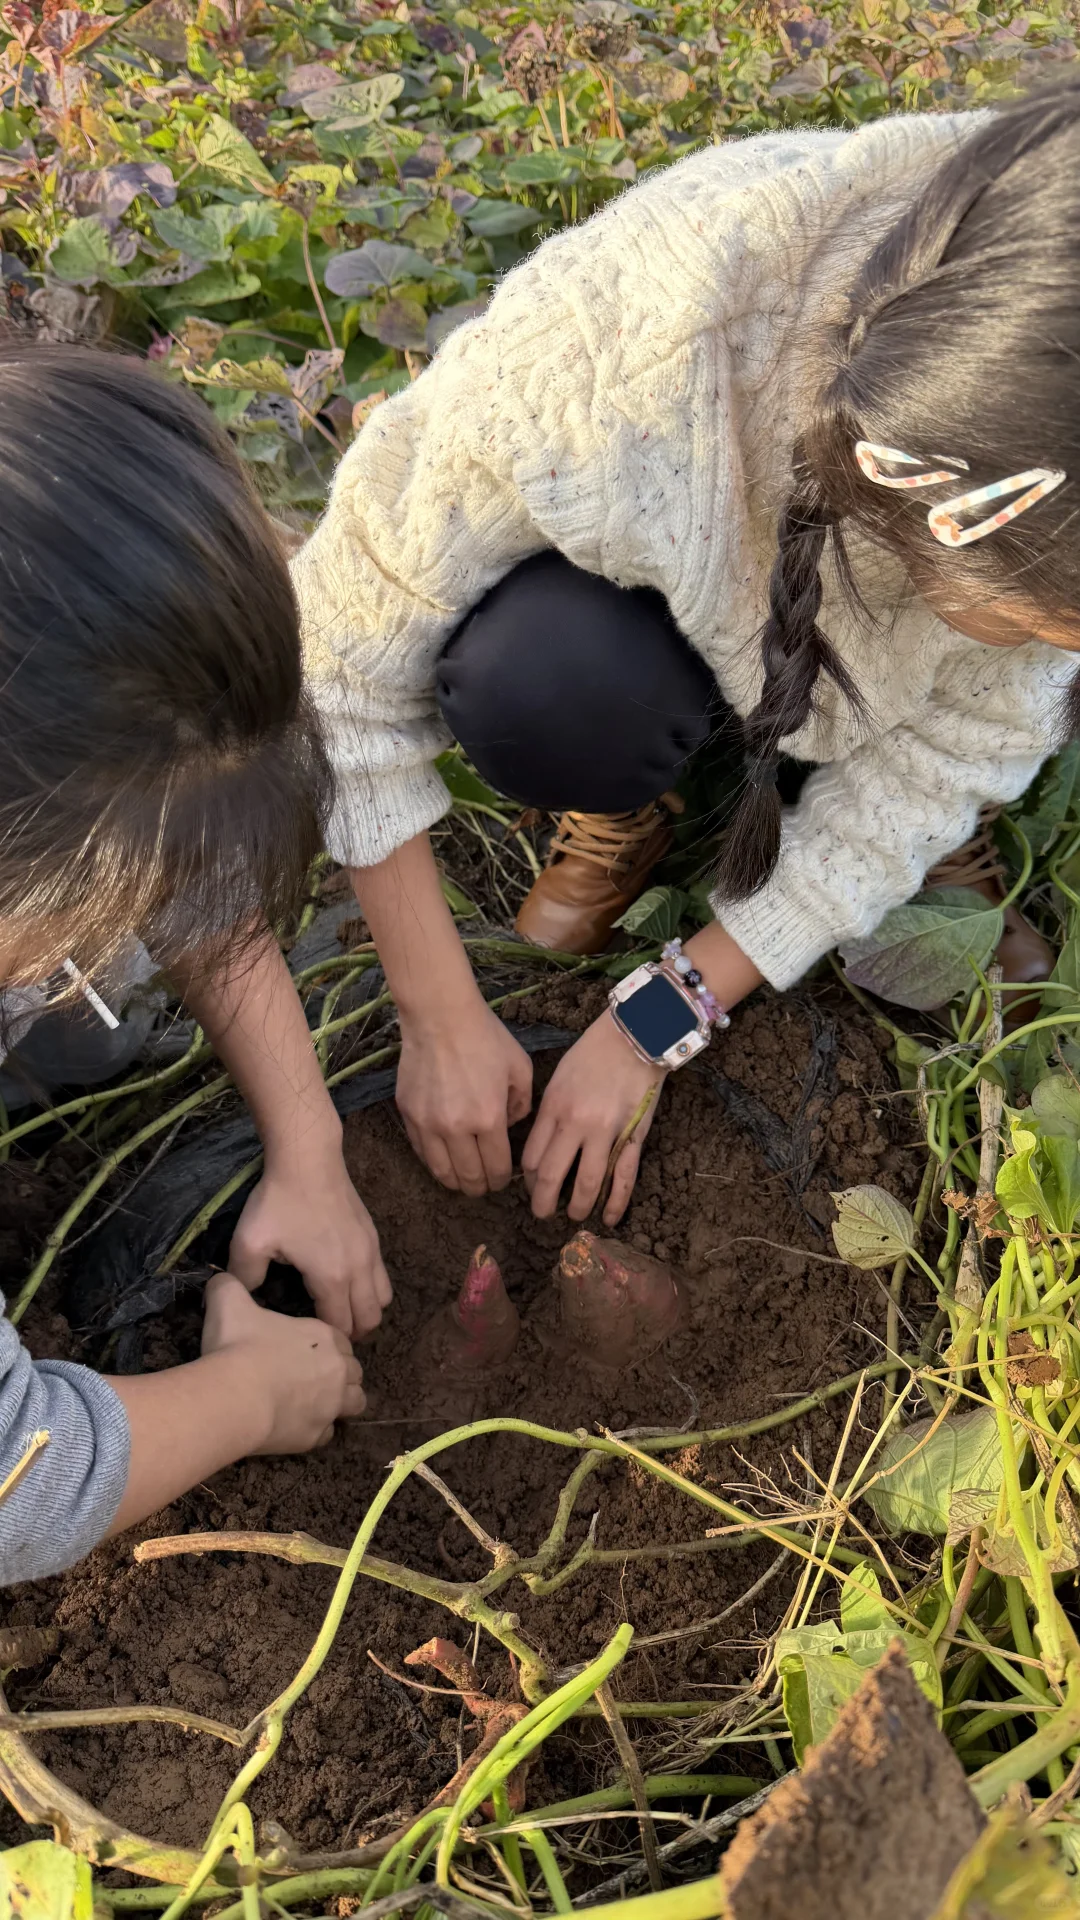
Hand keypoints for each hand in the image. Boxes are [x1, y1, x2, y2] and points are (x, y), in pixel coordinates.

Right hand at [201, 1272, 365, 1452]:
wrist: (235, 1396)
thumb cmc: (238, 1346)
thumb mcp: (229, 1302)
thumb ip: (229, 1286)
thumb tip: (223, 1278)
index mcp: (323, 1336)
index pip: (341, 1339)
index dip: (328, 1345)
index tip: (306, 1350)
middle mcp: (336, 1370)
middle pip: (354, 1371)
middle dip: (339, 1373)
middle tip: (311, 1376)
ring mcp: (330, 1405)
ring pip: (354, 1403)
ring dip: (341, 1402)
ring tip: (316, 1402)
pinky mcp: (316, 1436)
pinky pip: (327, 1433)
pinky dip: (317, 1429)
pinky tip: (298, 1425)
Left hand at [229, 1143, 391, 1339]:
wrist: (308, 1159)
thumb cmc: (279, 1201)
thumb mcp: (249, 1242)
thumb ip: (243, 1279)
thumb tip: (240, 1298)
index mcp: (331, 1277)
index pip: (340, 1326)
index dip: (324, 1339)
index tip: (305, 1340)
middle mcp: (360, 1269)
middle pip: (370, 1319)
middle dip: (350, 1332)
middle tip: (323, 1331)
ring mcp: (371, 1251)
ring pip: (382, 1299)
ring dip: (365, 1310)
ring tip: (339, 1308)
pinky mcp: (373, 1237)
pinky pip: (382, 1276)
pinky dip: (370, 1289)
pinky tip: (344, 1280)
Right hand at [397, 994, 532, 1195]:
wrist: (440, 1017)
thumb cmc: (485, 1038)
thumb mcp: (520, 1069)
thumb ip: (522, 1105)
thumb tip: (511, 1127)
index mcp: (488, 1120)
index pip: (496, 1168)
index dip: (501, 1180)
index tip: (503, 1179)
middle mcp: (456, 1129)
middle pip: (468, 1177)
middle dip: (480, 1187)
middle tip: (484, 1186)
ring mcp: (428, 1124)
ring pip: (441, 1172)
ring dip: (455, 1182)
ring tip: (463, 1180)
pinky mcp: (408, 1115)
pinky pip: (421, 1152)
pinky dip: (434, 1162)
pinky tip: (443, 1159)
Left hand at [523, 1011, 664, 1226]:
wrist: (634, 1037)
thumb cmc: (592, 1054)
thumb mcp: (558, 1078)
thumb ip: (548, 1111)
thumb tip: (541, 1143)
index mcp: (554, 1108)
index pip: (532, 1157)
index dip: (528, 1178)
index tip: (531, 1185)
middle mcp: (576, 1124)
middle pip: (552, 1175)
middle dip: (543, 1201)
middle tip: (541, 1214)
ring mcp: (606, 1133)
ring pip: (588, 1182)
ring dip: (578, 1206)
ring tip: (573, 1216)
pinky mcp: (633, 1137)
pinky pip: (623, 1176)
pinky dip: (616, 1201)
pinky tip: (608, 1218)